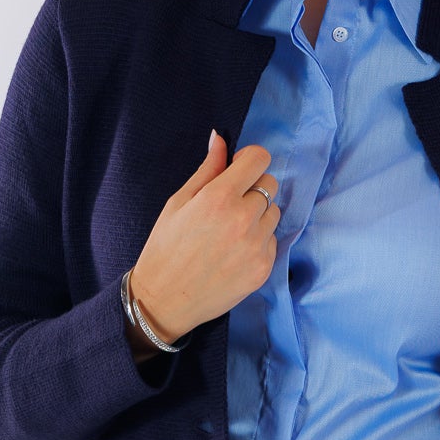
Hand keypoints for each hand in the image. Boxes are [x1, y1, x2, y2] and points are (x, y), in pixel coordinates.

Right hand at [129, 131, 281, 346]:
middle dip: (252, 187)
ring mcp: (257, 245)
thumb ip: (206, 170)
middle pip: (270, 184)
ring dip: (257, 215)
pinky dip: (258, 240)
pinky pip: (272, 239)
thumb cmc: (165, 248)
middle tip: (229, 204)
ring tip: (229, 231)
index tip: (238, 170)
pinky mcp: (264, 268)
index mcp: (219, 198)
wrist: (165, 300)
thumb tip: (220, 139)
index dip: (248, 160)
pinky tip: (233, 251)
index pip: (259, 159)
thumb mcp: (178, 203)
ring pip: (274, 212)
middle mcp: (244, 219)